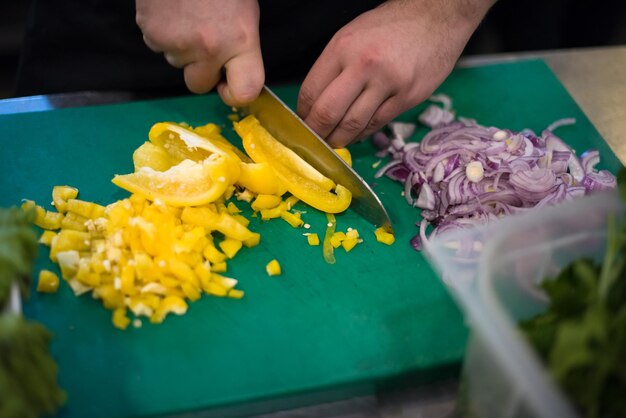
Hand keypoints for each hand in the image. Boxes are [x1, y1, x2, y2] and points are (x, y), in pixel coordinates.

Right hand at [136, 0, 263, 104]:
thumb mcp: (244, 10)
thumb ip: (241, 44)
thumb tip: (237, 72)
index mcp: (241, 40)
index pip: (245, 91)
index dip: (237, 94)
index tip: (230, 85)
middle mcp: (209, 47)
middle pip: (199, 85)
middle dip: (201, 71)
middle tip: (204, 41)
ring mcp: (176, 42)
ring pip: (177, 63)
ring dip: (181, 47)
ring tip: (187, 13)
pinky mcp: (150, 32)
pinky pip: (157, 44)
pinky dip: (163, 32)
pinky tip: (171, 9)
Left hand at [297, 0, 494, 146]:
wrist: (437, 16)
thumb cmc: (391, 25)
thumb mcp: (352, 35)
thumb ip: (333, 67)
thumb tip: (316, 102)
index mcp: (343, 47)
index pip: (311, 92)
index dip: (303, 115)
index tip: (303, 124)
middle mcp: (363, 65)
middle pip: (328, 113)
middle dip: (317, 134)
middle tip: (314, 144)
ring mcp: (388, 83)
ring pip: (353, 124)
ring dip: (339, 139)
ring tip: (334, 144)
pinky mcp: (408, 96)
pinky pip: (377, 124)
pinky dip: (362, 133)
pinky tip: (356, 134)